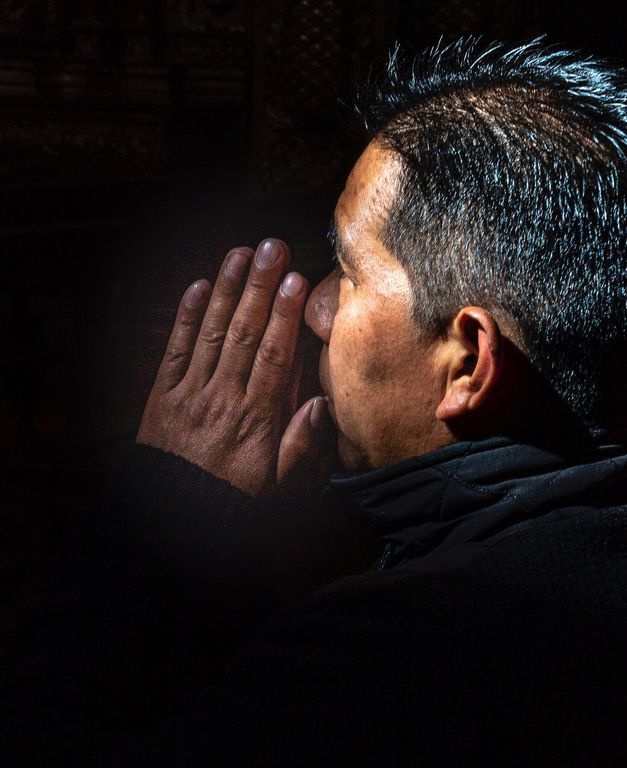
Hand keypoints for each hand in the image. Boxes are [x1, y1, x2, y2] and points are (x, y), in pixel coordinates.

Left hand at [136, 238, 333, 496]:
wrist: (169, 520)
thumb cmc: (231, 501)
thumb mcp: (276, 486)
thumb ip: (301, 444)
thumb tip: (323, 403)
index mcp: (255, 419)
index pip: (273, 357)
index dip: (285, 316)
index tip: (297, 281)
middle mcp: (222, 398)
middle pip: (243, 334)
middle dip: (260, 287)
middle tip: (273, 247)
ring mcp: (190, 393)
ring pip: (211, 333)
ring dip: (227, 289)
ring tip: (241, 253)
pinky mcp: (162, 395)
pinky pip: (174, 350)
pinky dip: (185, 316)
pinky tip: (199, 285)